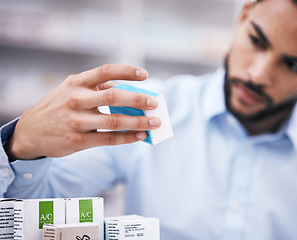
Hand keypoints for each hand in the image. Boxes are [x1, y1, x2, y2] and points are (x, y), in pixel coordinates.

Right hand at [9, 64, 160, 158]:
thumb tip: (126, 89)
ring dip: (138, 122)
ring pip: (114, 121)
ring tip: (154, 123)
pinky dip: (127, 138)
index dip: (126, 72)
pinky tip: (140, 136)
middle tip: (155, 103)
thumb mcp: (70, 89)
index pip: (105, 72)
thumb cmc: (58, 107)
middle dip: (138, 100)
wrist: (30, 132)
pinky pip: (108, 139)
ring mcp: (77, 121)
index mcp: (76, 83)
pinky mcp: (78, 141)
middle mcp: (76, 100)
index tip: (145, 75)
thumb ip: (95, 87)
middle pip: (114, 97)